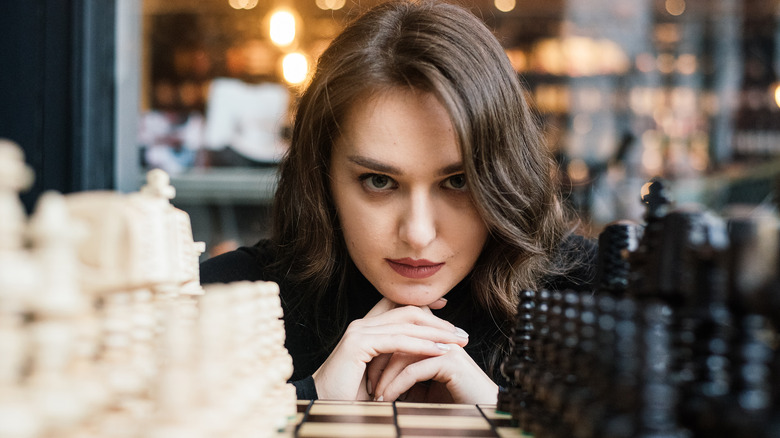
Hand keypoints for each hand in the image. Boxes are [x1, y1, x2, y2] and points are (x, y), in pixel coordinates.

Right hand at [311, 297, 467, 399]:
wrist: (323, 405)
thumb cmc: (350, 396)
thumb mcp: (380, 372)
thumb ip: (396, 358)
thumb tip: (426, 354)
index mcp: (366, 328)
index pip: (399, 306)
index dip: (424, 305)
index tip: (447, 308)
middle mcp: (362, 324)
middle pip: (408, 312)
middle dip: (438, 322)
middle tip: (462, 334)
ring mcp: (359, 331)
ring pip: (406, 324)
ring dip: (436, 333)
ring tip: (458, 342)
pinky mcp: (358, 344)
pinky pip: (398, 341)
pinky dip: (422, 345)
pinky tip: (440, 351)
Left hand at [371, 344, 498, 403]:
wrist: (485, 413)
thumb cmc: (455, 403)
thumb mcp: (424, 390)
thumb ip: (406, 379)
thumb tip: (379, 383)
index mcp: (433, 338)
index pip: (398, 334)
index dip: (380, 352)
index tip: (366, 374)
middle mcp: (439, 337)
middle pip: (396, 340)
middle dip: (377, 363)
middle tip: (365, 384)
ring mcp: (445, 347)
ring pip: (402, 356)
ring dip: (384, 377)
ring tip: (375, 395)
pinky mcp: (449, 361)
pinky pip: (413, 371)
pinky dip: (396, 386)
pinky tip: (386, 399)